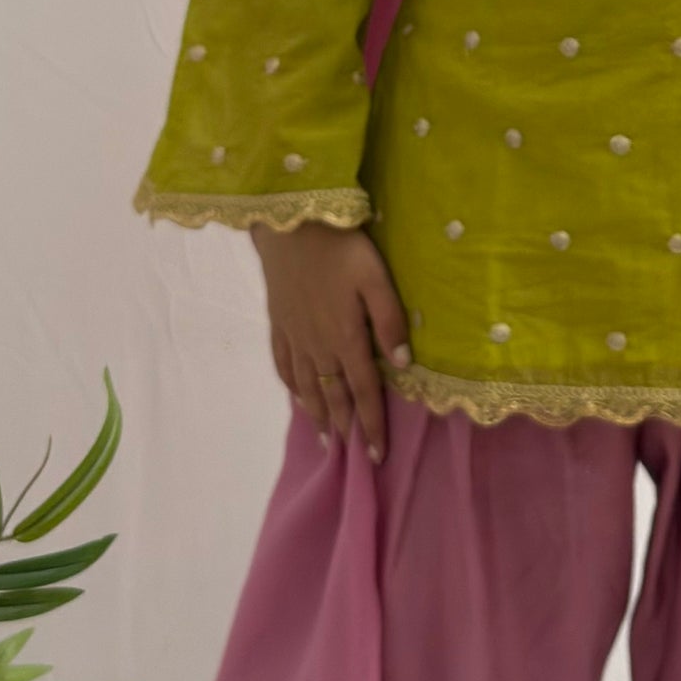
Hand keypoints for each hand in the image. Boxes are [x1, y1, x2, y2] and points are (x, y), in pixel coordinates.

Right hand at [250, 222, 409, 464]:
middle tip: (353, 455)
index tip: (377, 455)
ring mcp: (295, 336)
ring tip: (326, 438)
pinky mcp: (278, 323)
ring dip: (318, 414)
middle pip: (334, 395)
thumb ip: (390, 321)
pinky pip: (283, 364)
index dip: (372, 425)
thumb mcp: (376, 279)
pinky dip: (292, 386)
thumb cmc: (341, 248)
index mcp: (346, 339)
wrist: (290, 224)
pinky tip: (297, 396)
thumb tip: (402, 364)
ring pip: (307, 386)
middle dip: (346, 427)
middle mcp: (318, 346)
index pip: (364, 392)